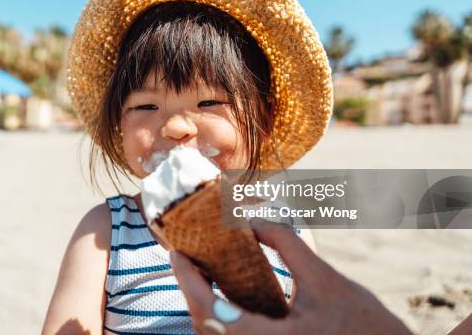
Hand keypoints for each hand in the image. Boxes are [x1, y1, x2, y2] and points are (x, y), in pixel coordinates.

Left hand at [169, 221, 411, 333]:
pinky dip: (218, 316)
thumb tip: (254, 217)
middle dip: (189, 292)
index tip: (177, 254)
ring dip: (201, 305)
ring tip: (197, 272)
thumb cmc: (364, 323)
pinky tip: (220, 293)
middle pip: (207, 330)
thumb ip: (288, 245)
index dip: (189, 284)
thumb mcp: (325, 279)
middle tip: (182, 258)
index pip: (213, 316)